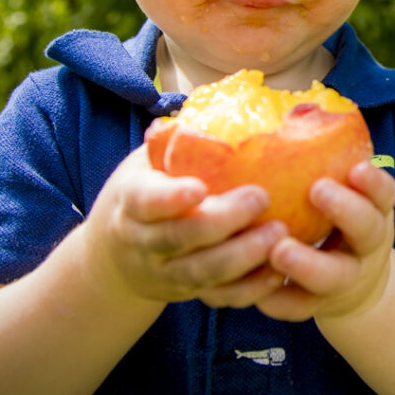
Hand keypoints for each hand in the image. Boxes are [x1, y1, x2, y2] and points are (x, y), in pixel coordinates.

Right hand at [79, 144, 288, 307]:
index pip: (145, 201)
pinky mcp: (185, 294)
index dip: (169, 199)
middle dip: (222, 223)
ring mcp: (163, 273)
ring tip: (280, 236)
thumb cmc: (146, 190)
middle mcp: (142, 242)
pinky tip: (279, 272)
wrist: (113, 257)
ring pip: (201, 273)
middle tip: (262, 199)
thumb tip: (238, 96)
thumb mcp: (148, 162)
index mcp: (131, 201)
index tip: (198, 189)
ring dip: (242, 258)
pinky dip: (248, 289)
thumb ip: (180, 139)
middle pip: (180, 239)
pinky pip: (217, 298)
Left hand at [254, 160, 394, 322]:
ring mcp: (346, 278)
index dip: (374, 182)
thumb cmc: (336, 217)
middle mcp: (366, 244)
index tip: (356, 167)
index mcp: (375, 210)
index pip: (385, 193)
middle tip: (318, 190)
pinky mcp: (319, 306)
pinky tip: (256, 292)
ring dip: (307, 263)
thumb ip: (321, 156)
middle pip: (368, 230)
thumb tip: (284, 102)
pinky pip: (300, 309)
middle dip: (346, 210)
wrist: (355, 284)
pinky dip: (280, 301)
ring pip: (333, 277)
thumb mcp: (345, 187)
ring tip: (277, 250)